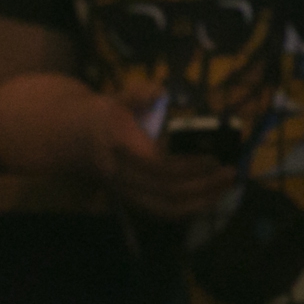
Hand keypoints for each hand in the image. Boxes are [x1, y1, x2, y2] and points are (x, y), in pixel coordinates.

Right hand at [88, 98, 236, 221]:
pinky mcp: (133, 200)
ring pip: (166, 208)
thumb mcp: (116, 97)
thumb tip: (159, 92)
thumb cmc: (102, 116)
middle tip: (231, 172)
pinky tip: (209, 198)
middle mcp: (123, 176)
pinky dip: (188, 208)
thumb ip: (138, 94)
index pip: (158, 166)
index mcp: (120, 148)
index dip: (187, 166)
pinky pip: (163, 211)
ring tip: (226, 188)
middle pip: (167, 191)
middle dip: (203, 185)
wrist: (72, 139)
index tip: (213, 157)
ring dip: (200, 202)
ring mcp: (126, 192)